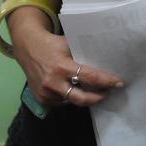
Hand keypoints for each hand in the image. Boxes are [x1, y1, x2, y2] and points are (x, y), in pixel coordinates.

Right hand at [8, 7, 123, 106]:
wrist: (27, 47)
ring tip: (94, 91)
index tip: (118, 83)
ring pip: (72, 100)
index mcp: (62, 66)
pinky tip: (74, 89)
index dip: (106, 81)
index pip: (89, 77)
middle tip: (109, 93)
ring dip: (83, 96)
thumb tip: (107, 57)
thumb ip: (83, 53)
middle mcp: (53, 82)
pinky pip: (61, 101)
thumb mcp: (68, 44)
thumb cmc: (52, 43)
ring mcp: (46, 92)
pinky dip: (69, 96)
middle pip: (82, 98)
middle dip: (98, 97)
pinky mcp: (41, 98)